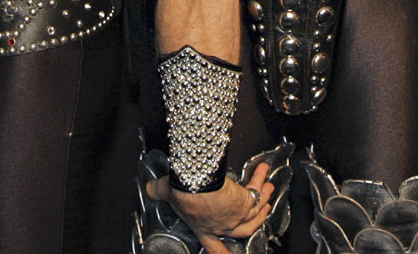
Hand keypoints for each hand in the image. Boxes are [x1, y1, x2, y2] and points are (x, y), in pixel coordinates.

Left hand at [145, 162, 274, 253]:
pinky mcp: (245, 202)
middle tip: (263, 209)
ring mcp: (236, 216)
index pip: (214, 247)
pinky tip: (263, 171)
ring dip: (263, 198)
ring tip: (268, 188)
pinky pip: (257, 192)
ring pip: (255, 211)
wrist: (198, 184)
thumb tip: (149, 190)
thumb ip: (157, 192)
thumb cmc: (182, 191)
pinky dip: (260, 181)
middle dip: (257, 219)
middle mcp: (222, 226)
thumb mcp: (165, 193)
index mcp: (203, 228)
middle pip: (245, 230)